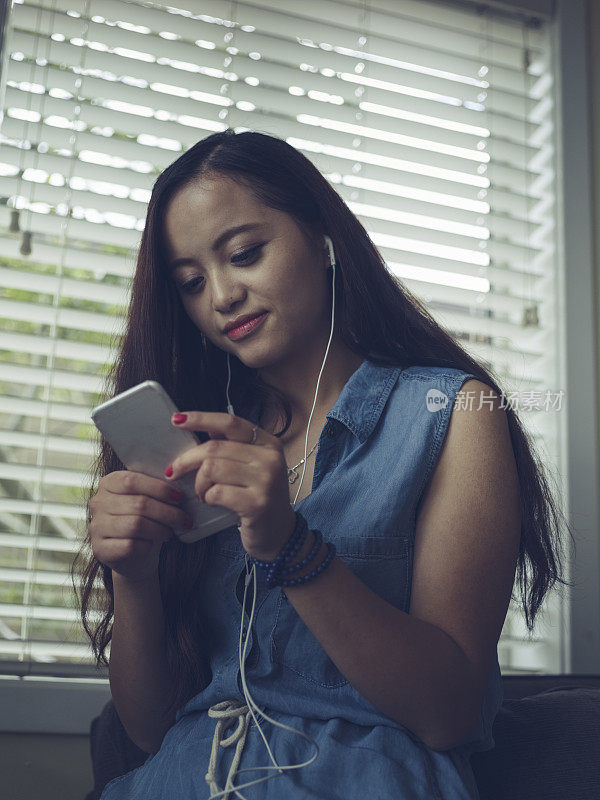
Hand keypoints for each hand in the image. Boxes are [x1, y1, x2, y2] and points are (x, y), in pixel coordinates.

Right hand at [88, 471, 191, 581]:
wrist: (134, 554)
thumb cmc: (145, 520)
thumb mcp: (148, 499)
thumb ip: (156, 488)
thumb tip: (179, 479)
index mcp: (108, 483)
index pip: (132, 480)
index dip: (159, 488)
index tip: (179, 497)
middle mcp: (98, 503)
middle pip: (138, 504)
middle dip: (167, 512)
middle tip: (184, 520)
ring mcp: (96, 526)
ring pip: (135, 525)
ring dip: (160, 529)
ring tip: (170, 532)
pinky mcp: (100, 549)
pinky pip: (130, 545)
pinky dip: (147, 545)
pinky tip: (153, 544)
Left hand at [165, 411, 296, 559]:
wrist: (280, 533)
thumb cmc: (259, 497)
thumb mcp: (252, 467)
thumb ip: (232, 447)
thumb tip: (204, 429)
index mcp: (268, 443)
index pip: (231, 423)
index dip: (201, 419)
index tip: (177, 420)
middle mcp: (270, 458)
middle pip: (214, 448)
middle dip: (187, 460)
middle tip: (174, 471)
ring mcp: (266, 481)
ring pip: (211, 469)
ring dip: (199, 483)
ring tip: (203, 493)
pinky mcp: (257, 504)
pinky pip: (217, 492)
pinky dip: (208, 497)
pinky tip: (212, 502)